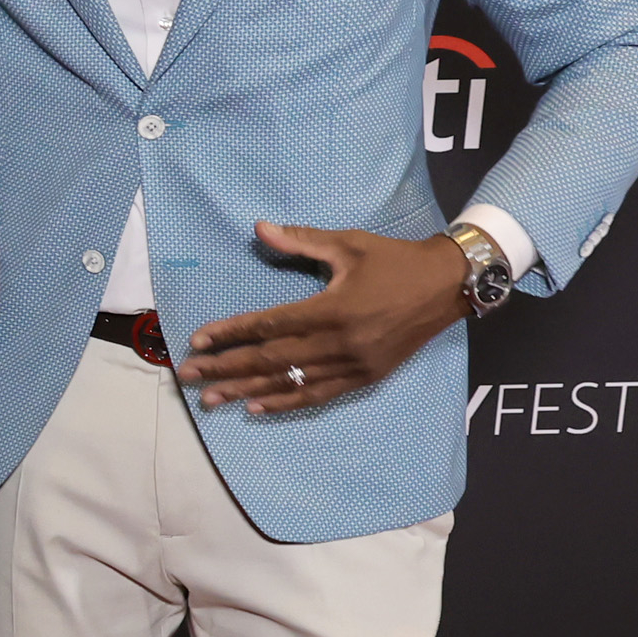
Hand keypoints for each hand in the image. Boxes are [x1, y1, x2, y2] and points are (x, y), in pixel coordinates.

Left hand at [179, 225, 467, 413]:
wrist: (449, 285)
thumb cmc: (395, 260)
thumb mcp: (349, 243)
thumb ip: (301, 240)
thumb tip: (259, 228)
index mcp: (333, 308)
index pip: (269, 325)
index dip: (231, 333)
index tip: (198, 341)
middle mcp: (340, 342)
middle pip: (271, 359)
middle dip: (225, 368)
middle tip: (188, 376)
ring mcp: (354, 365)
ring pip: (291, 382)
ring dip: (247, 391)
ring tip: (211, 400)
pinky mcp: (366, 377)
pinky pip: (319, 395)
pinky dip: (286, 403)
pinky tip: (257, 408)